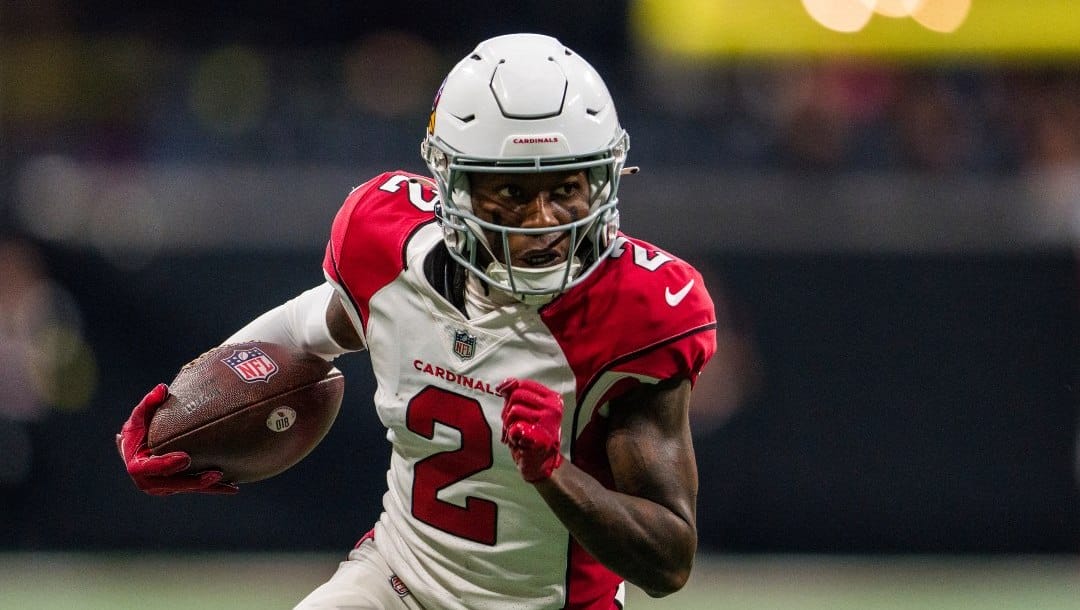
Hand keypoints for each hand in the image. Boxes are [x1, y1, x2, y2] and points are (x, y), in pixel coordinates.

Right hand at [116, 384, 237, 495]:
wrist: (140, 444)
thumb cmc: (141, 427)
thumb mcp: (141, 415)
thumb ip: (149, 402)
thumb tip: (162, 389)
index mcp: (136, 465)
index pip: (149, 469)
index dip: (166, 465)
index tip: (185, 457)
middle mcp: (148, 481)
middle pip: (171, 484)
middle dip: (193, 480)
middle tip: (215, 473)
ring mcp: (163, 487)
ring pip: (186, 489)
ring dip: (206, 486)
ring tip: (225, 477)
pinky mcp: (177, 487)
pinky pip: (195, 489)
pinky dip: (213, 488)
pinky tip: (232, 487)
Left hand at [497, 378, 563, 482]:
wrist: (539, 463)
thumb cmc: (531, 435)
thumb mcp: (525, 410)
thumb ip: (514, 394)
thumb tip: (504, 384)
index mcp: (553, 399)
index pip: (523, 384)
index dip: (509, 393)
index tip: (508, 406)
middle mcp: (553, 409)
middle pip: (517, 395)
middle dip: (507, 410)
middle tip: (510, 424)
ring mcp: (548, 423)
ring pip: (514, 410)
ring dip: (508, 424)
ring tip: (514, 433)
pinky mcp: (541, 437)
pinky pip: (515, 427)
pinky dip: (511, 435)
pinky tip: (518, 441)